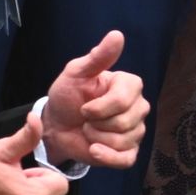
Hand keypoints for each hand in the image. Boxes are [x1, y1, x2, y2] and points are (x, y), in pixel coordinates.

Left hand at [38, 30, 147, 170]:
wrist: (57, 125)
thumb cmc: (67, 96)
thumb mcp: (76, 73)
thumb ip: (97, 57)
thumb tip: (117, 35)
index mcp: (130, 85)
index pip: (123, 100)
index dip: (99, 108)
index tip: (84, 107)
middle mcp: (138, 107)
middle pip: (124, 123)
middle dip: (96, 124)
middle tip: (85, 119)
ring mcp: (136, 131)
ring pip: (122, 141)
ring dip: (96, 139)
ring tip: (88, 131)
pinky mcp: (128, 153)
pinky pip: (126, 160)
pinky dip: (107, 157)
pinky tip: (93, 150)